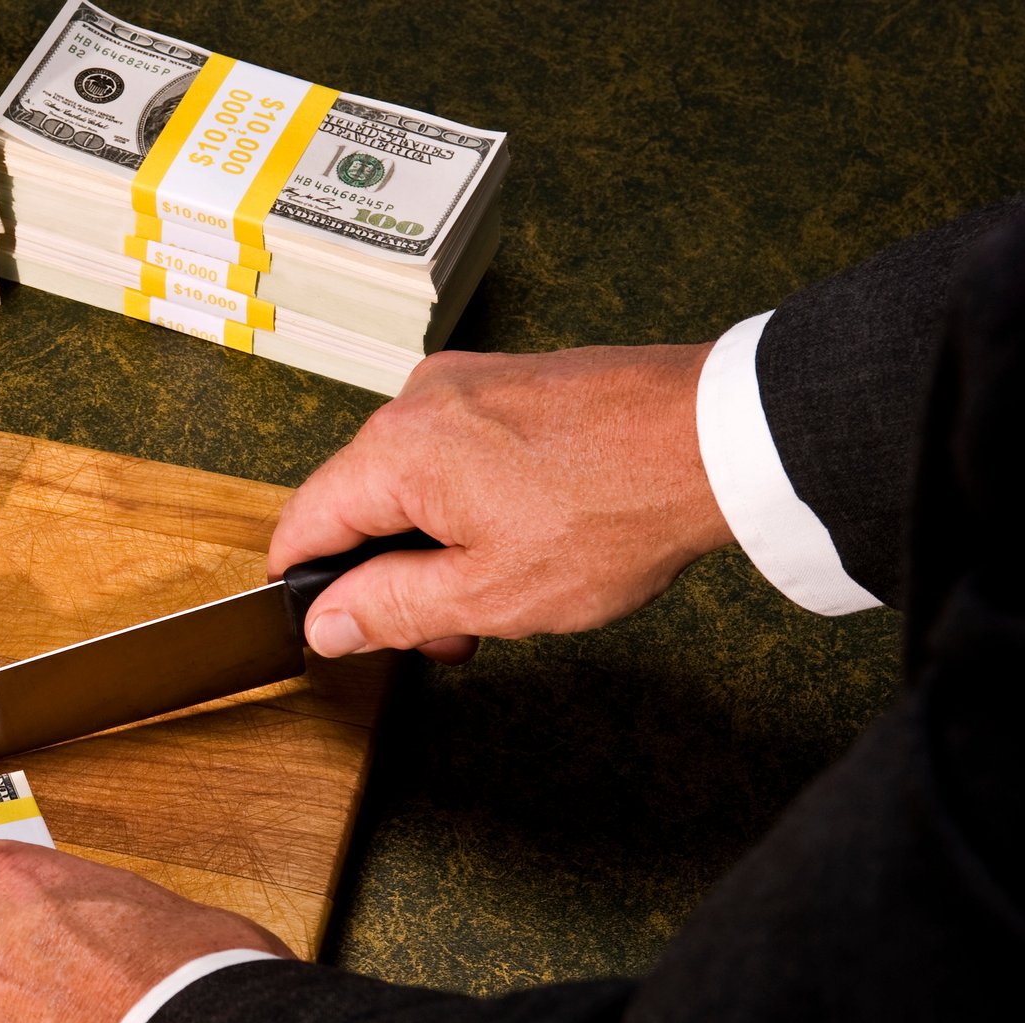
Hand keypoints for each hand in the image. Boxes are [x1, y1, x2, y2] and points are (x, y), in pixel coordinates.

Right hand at [269, 344, 732, 662]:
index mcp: (394, 450)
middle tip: (453, 637)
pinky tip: (527, 541)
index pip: (304, 525)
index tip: (341, 633)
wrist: (721, 439)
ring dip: (438, 548)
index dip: (311, 591)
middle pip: (360, 505)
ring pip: (412, 483)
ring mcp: (467, 383)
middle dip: (393, 579)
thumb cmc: (616, 510)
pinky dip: (472, 506)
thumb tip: (324, 623)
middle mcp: (416, 401)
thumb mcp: (490, 593)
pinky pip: (458, 453)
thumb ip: (391, 609)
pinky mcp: (511, 382)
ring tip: (503, 596)